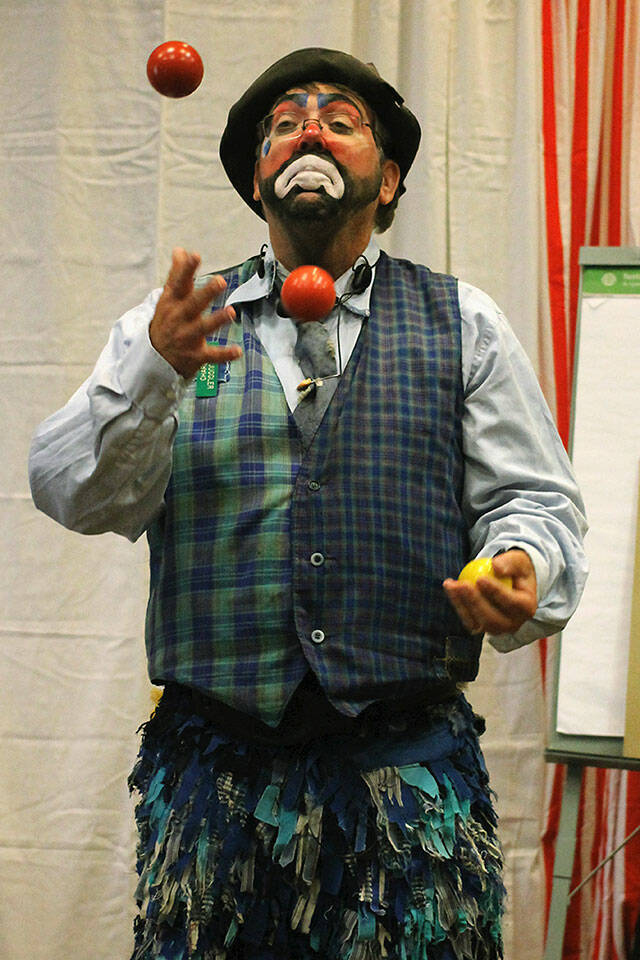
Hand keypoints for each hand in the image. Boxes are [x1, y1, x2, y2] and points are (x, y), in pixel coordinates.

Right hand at [149, 248, 242, 377]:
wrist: (154, 358)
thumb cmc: (167, 321)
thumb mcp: (168, 298)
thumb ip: (177, 274)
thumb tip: (180, 250)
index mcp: (172, 303)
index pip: (179, 283)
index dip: (186, 269)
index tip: (195, 256)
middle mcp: (179, 319)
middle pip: (193, 304)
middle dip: (206, 293)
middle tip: (220, 281)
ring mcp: (187, 338)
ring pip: (203, 328)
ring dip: (217, 320)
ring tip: (231, 312)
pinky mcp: (196, 356)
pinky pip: (212, 356)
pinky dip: (225, 355)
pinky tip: (238, 351)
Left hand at [443, 549, 537, 635]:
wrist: (511, 582)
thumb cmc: (516, 569)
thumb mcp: (518, 561)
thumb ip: (509, 562)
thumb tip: (495, 566)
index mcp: (527, 608)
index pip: (511, 603)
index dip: (495, 592)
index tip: (480, 579)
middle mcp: (513, 623)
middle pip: (492, 619)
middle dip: (475, 602)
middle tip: (462, 584)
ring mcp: (497, 628)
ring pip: (477, 623)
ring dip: (461, 604)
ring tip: (451, 584)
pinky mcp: (482, 628)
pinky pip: (468, 620)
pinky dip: (457, 605)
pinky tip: (450, 588)